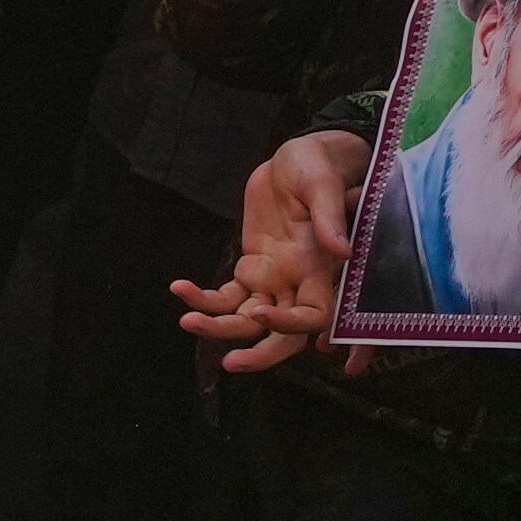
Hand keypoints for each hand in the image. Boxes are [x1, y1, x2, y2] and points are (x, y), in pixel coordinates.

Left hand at [180, 131, 357, 377]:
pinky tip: (179, 287)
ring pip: (248, 319)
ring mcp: (273, 277)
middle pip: (283, 334)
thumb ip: (329, 216)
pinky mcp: (252, 266)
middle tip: (229, 365)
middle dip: (260, 353)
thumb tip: (341, 251)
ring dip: (219, 326)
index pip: (314, 315)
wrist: (298, 155)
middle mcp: (298, 281)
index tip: (260, 314)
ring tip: (187, 320)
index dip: (291, 324)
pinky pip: (228, 295)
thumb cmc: (318, 166)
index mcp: (320, 268)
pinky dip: (204, 297)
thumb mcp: (322, 184)